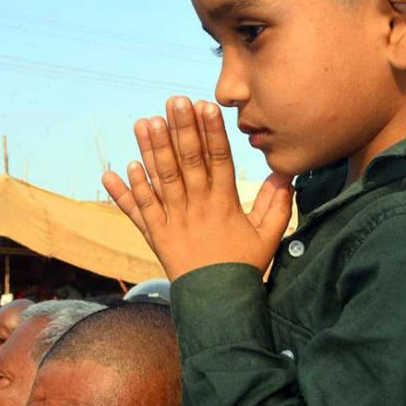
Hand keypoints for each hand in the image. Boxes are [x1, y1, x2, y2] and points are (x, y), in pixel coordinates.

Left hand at [103, 96, 293, 280]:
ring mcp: (174, 221)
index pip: (219, 160)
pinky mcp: (156, 236)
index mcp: (224, 204)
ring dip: (151, 150)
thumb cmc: (244, 268)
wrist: (218, 304)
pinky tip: (120, 168)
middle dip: (181, 130)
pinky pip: (140, 211)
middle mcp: (197, 208)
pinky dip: (128, 192)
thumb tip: (285, 173)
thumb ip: (277, 204)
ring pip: (161, 180)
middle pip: (188, 163)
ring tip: (145, 122)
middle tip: (173, 101)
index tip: (206, 106)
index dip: (212, 132)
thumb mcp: (268, 236)